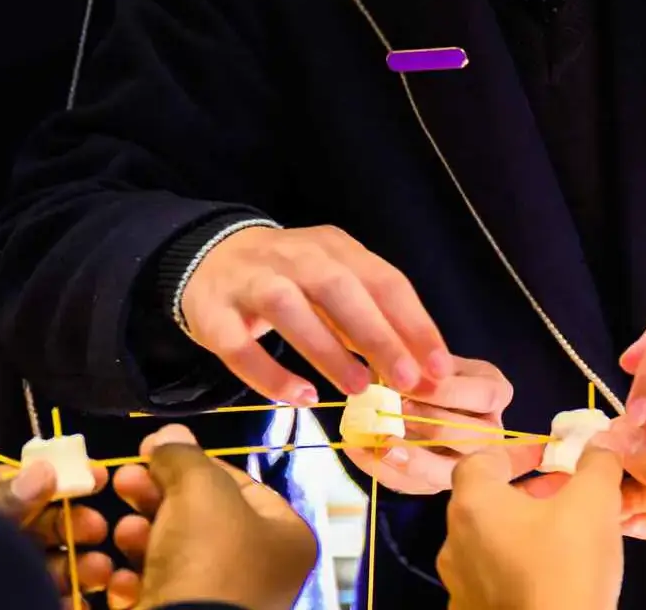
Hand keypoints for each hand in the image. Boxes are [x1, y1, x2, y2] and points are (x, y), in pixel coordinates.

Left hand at [0, 460, 119, 608]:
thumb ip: (3, 501)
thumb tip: (46, 472)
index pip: (21, 485)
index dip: (61, 479)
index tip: (97, 477)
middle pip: (43, 529)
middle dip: (76, 527)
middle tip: (98, 529)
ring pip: (50, 567)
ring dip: (81, 566)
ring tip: (99, 571)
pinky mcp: (7, 601)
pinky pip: (43, 599)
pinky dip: (66, 601)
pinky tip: (80, 602)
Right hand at [110, 424, 317, 609]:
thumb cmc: (209, 557)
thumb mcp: (200, 488)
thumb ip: (183, 456)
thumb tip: (168, 435)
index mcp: (285, 535)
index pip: (238, 483)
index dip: (193, 463)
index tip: (153, 450)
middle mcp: (262, 569)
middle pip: (200, 516)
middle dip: (157, 495)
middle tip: (124, 479)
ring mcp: (223, 599)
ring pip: (173, 551)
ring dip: (141, 534)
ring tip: (122, 529)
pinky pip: (157, 588)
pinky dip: (135, 577)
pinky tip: (117, 573)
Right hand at [181, 225, 455, 403]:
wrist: (206, 258)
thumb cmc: (289, 280)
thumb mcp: (334, 287)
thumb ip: (373, 322)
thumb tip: (422, 373)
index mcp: (334, 247)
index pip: (383, 280)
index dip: (414, 324)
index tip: (440, 368)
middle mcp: (293, 255)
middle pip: (338, 287)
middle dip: (376, 333)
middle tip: (405, 379)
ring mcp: (248, 280)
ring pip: (287, 306)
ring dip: (326, 348)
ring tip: (359, 387)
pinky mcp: (213, 313)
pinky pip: (237, 344)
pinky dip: (269, 373)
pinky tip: (299, 397)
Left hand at [341, 356, 541, 494]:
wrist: (413, 390)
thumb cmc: (425, 367)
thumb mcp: (429, 356)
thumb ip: (420, 362)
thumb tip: (399, 373)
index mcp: (495, 393)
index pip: (485, 396)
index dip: (447, 393)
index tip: (410, 384)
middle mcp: (491, 433)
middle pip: (472, 439)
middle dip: (431, 425)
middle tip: (395, 410)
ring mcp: (465, 463)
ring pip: (447, 472)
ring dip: (409, 456)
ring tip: (379, 440)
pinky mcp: (436, 482)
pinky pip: (413, 486)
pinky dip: (381, 468)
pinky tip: (359, 450)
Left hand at [438, 446, 625, 609]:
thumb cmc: (568, 566)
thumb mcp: (595, 503)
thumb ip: (597, 463)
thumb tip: (601, 443)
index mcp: (473, 505)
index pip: (480, 460)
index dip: (515, 451)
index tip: (547, 456)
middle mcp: (453, 542)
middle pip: (484, 502)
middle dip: (524, 492)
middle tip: (565, 495)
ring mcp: (458, 585)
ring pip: (487, 544)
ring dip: (518, 532)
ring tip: (560, 538)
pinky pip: (490, 581)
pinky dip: (514, 570)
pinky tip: (546, 579)